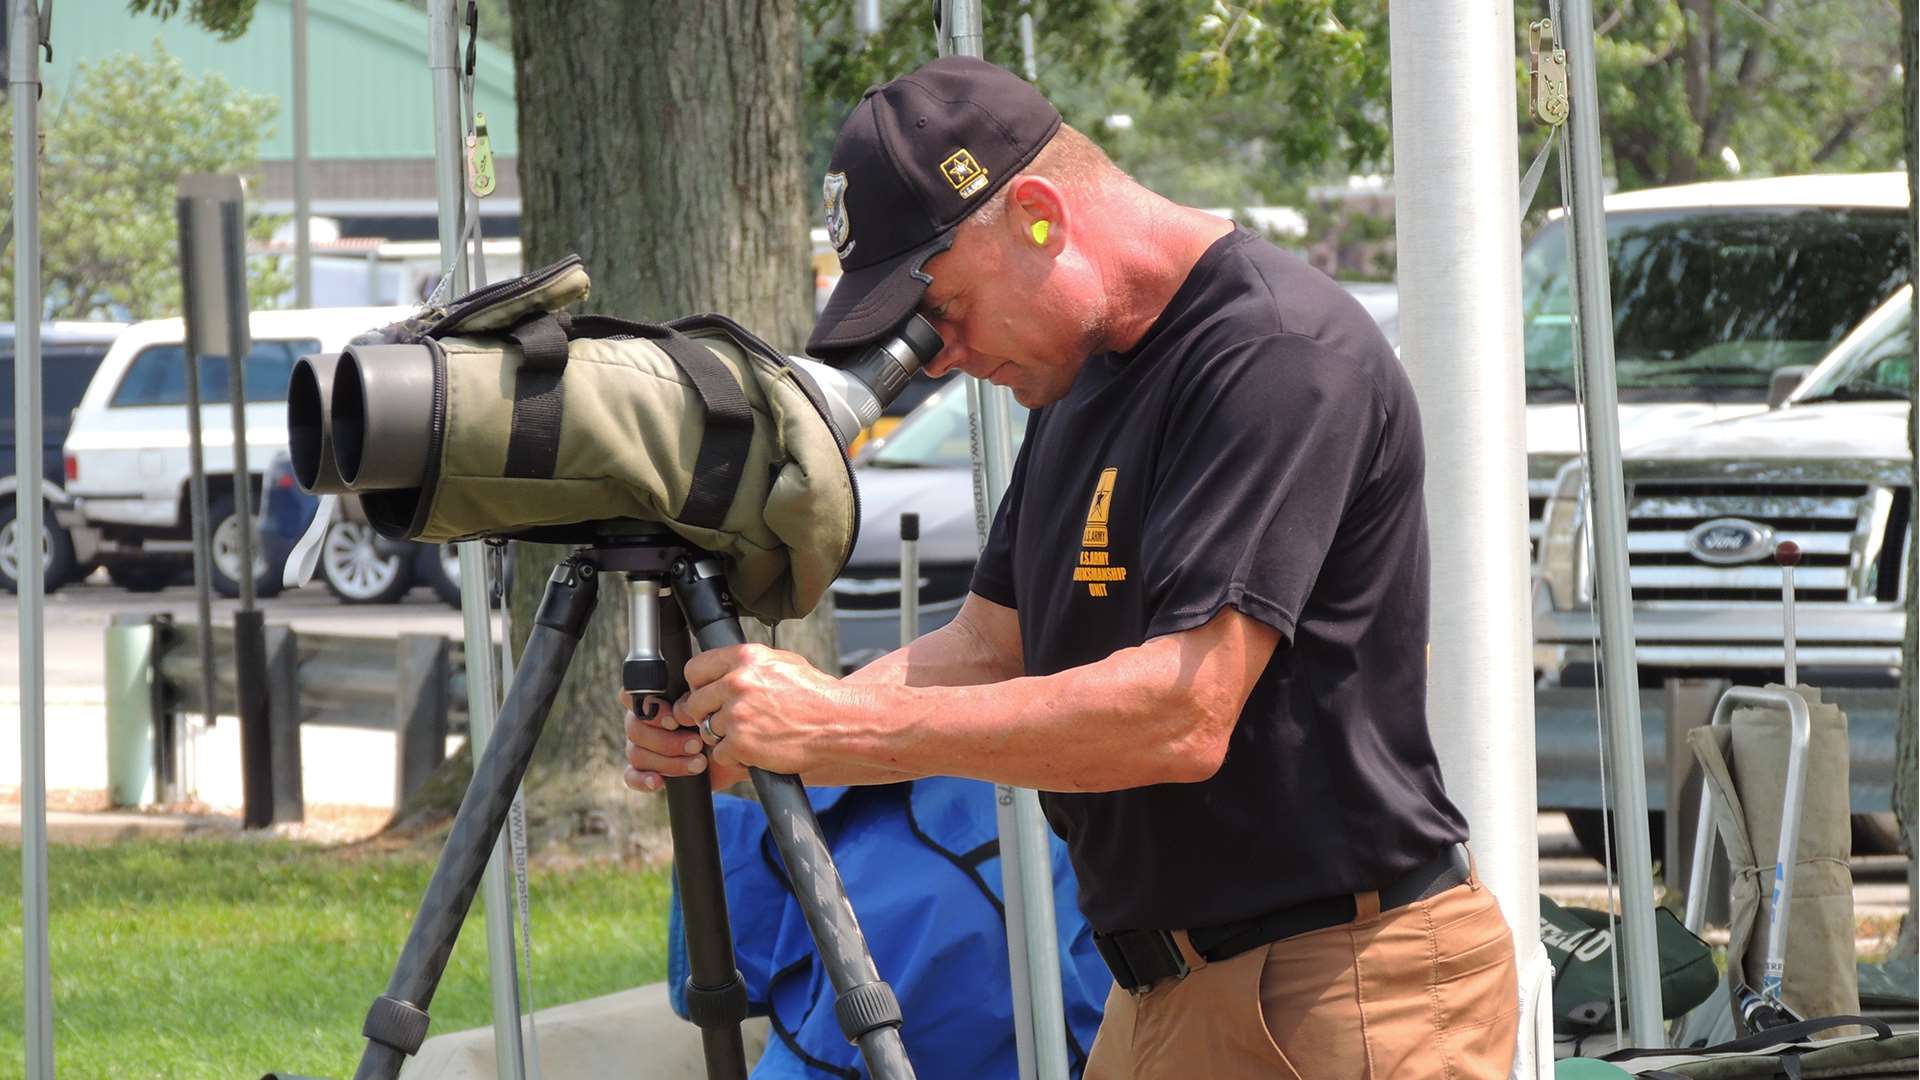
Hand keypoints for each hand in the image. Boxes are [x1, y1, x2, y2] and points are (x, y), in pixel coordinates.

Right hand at [620, 690, 747, 793]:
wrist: (735, 751)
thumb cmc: (720, 722)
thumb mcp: (708, 706)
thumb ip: (691, 699)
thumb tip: (681, 704)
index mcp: (653, 699)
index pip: (631, 697)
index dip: (651, 711)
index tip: (675, 721)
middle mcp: (643, 721)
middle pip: (635, 730)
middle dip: (668, 741)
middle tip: (697, 745)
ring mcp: (641, 746)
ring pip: (636, 754)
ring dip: (668, 762)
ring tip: (699, 763)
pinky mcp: (646, 770)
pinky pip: (631, 776)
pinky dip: (643, 780)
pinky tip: (658, 782)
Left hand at [675, 643, 849, 775]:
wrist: (837, 723)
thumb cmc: (815, 695)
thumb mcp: (781, 663)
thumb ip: (746, 665)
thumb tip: (719, 671)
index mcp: (745, 658)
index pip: (695, 669)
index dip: (699, 686)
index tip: (708, 696)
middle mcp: (736, 683)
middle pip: (694, 703)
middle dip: (708, 714)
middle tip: (731, 721)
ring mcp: (736, 714)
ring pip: (707, 730)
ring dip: (725, 737)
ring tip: (755, 734)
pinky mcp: (740, 743)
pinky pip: (720, 754)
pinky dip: (736, 757)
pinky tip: (758, 749)